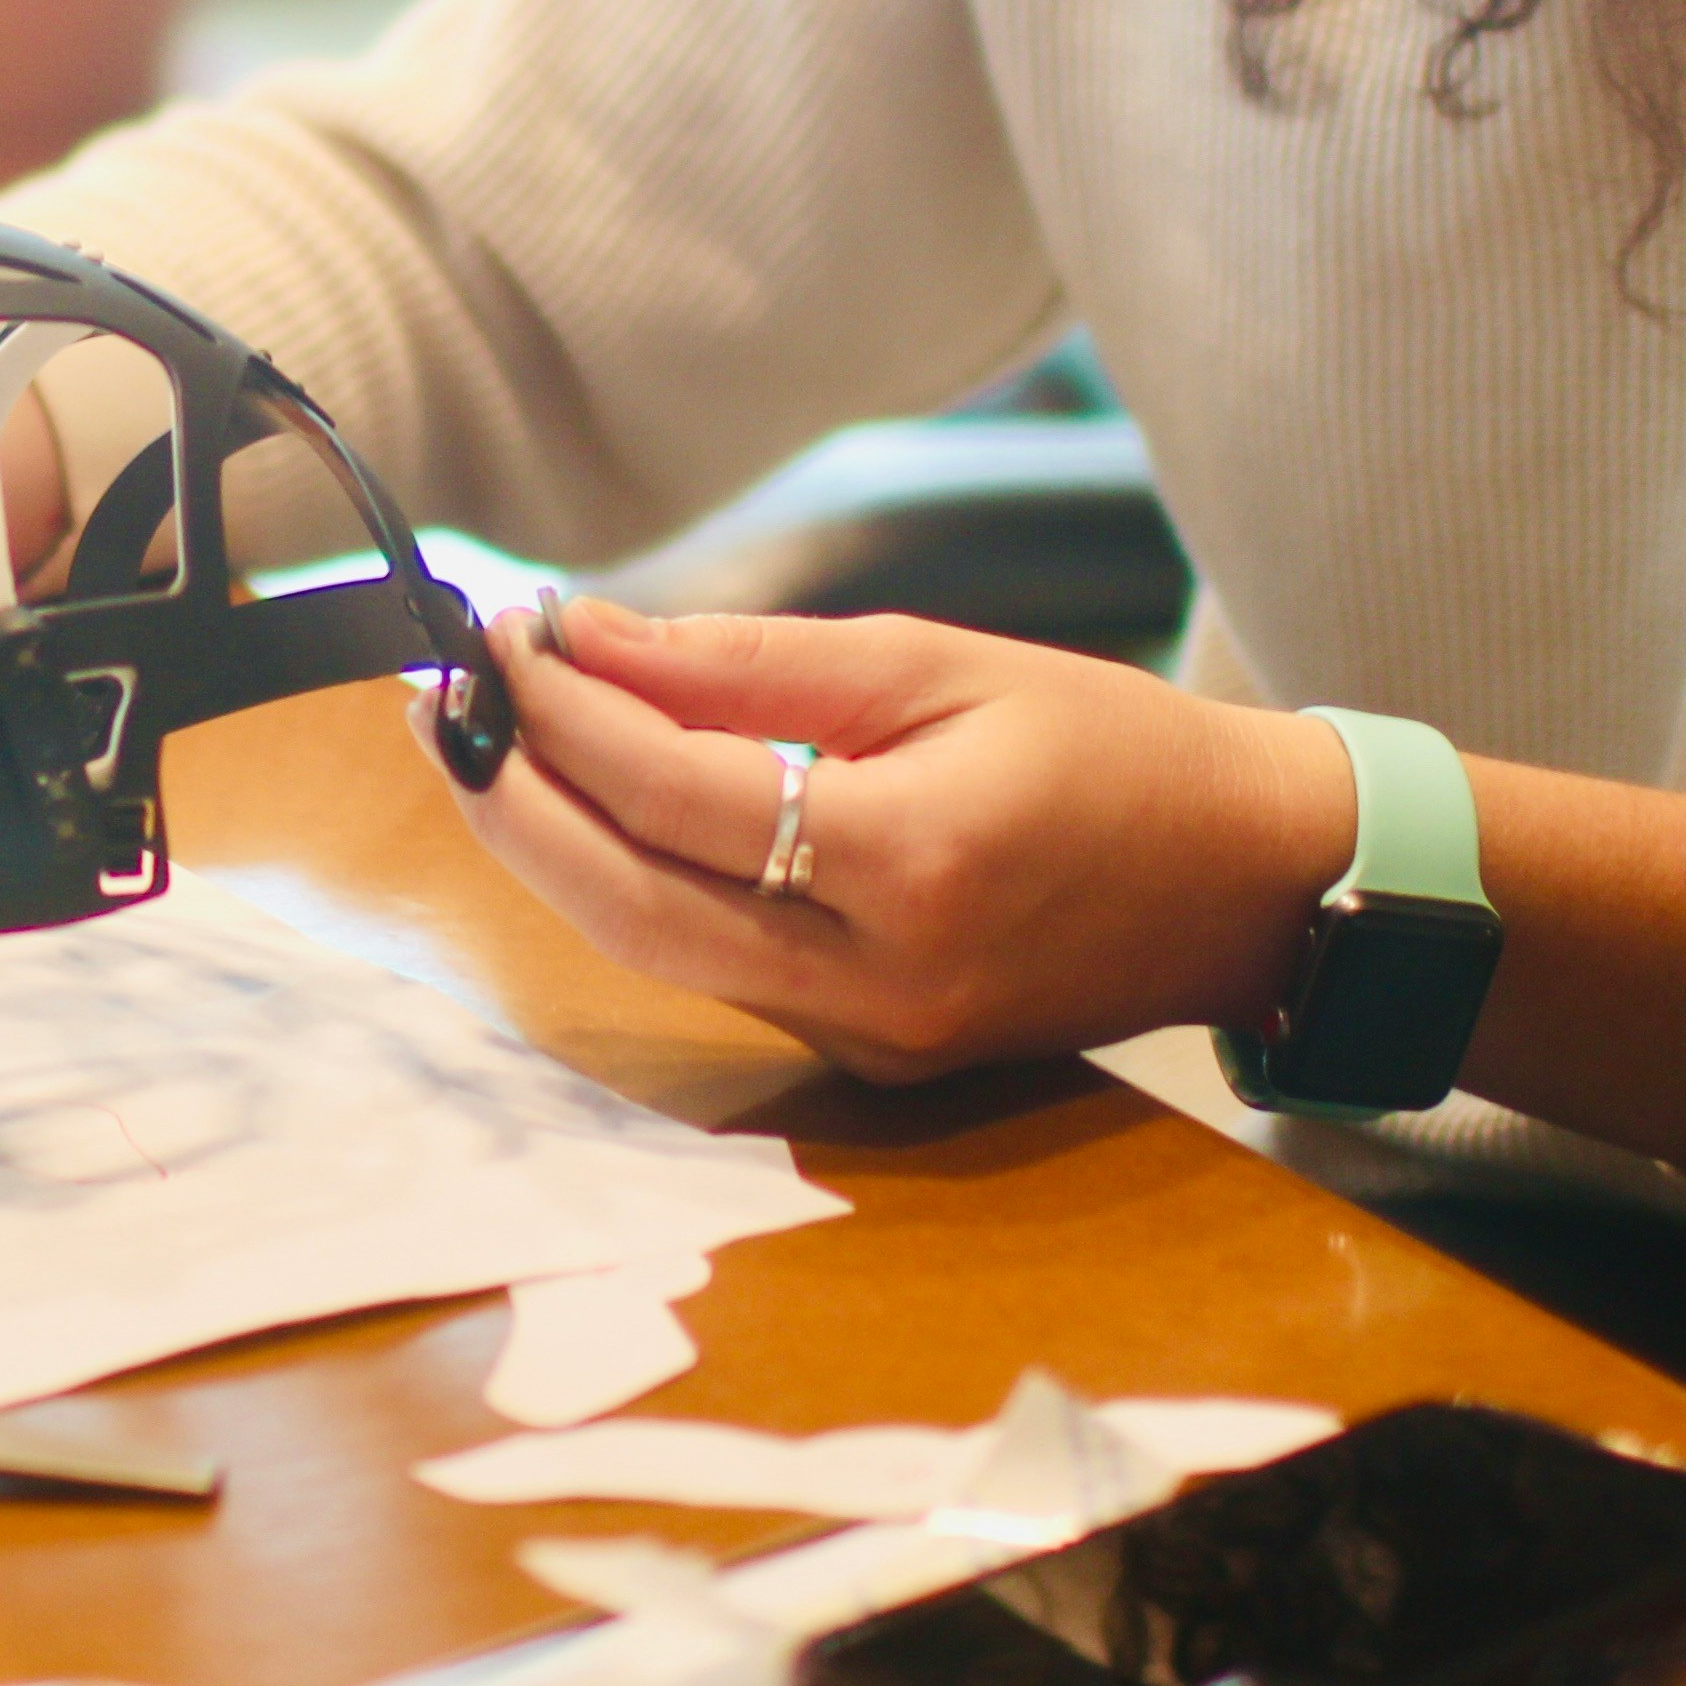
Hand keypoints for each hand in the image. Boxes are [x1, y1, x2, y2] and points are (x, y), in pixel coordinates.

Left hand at [443, 595, 1352, 1082]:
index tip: (505, 628)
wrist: (1247, 884)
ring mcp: (871, 1038)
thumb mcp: (939, 664)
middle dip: (513, 802)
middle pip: (628, 905)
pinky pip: (717, 963)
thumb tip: (587, 637)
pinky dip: (636, 880)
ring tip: (486, 739)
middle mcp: (879, 981)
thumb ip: (750, 665)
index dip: (569, 711)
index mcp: (913, 867)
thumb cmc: (1111, 748)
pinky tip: (591, 802)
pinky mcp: (869, 1056)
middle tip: (438, 703)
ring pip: (656, 948)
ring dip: (555, 844)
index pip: (678, 794)